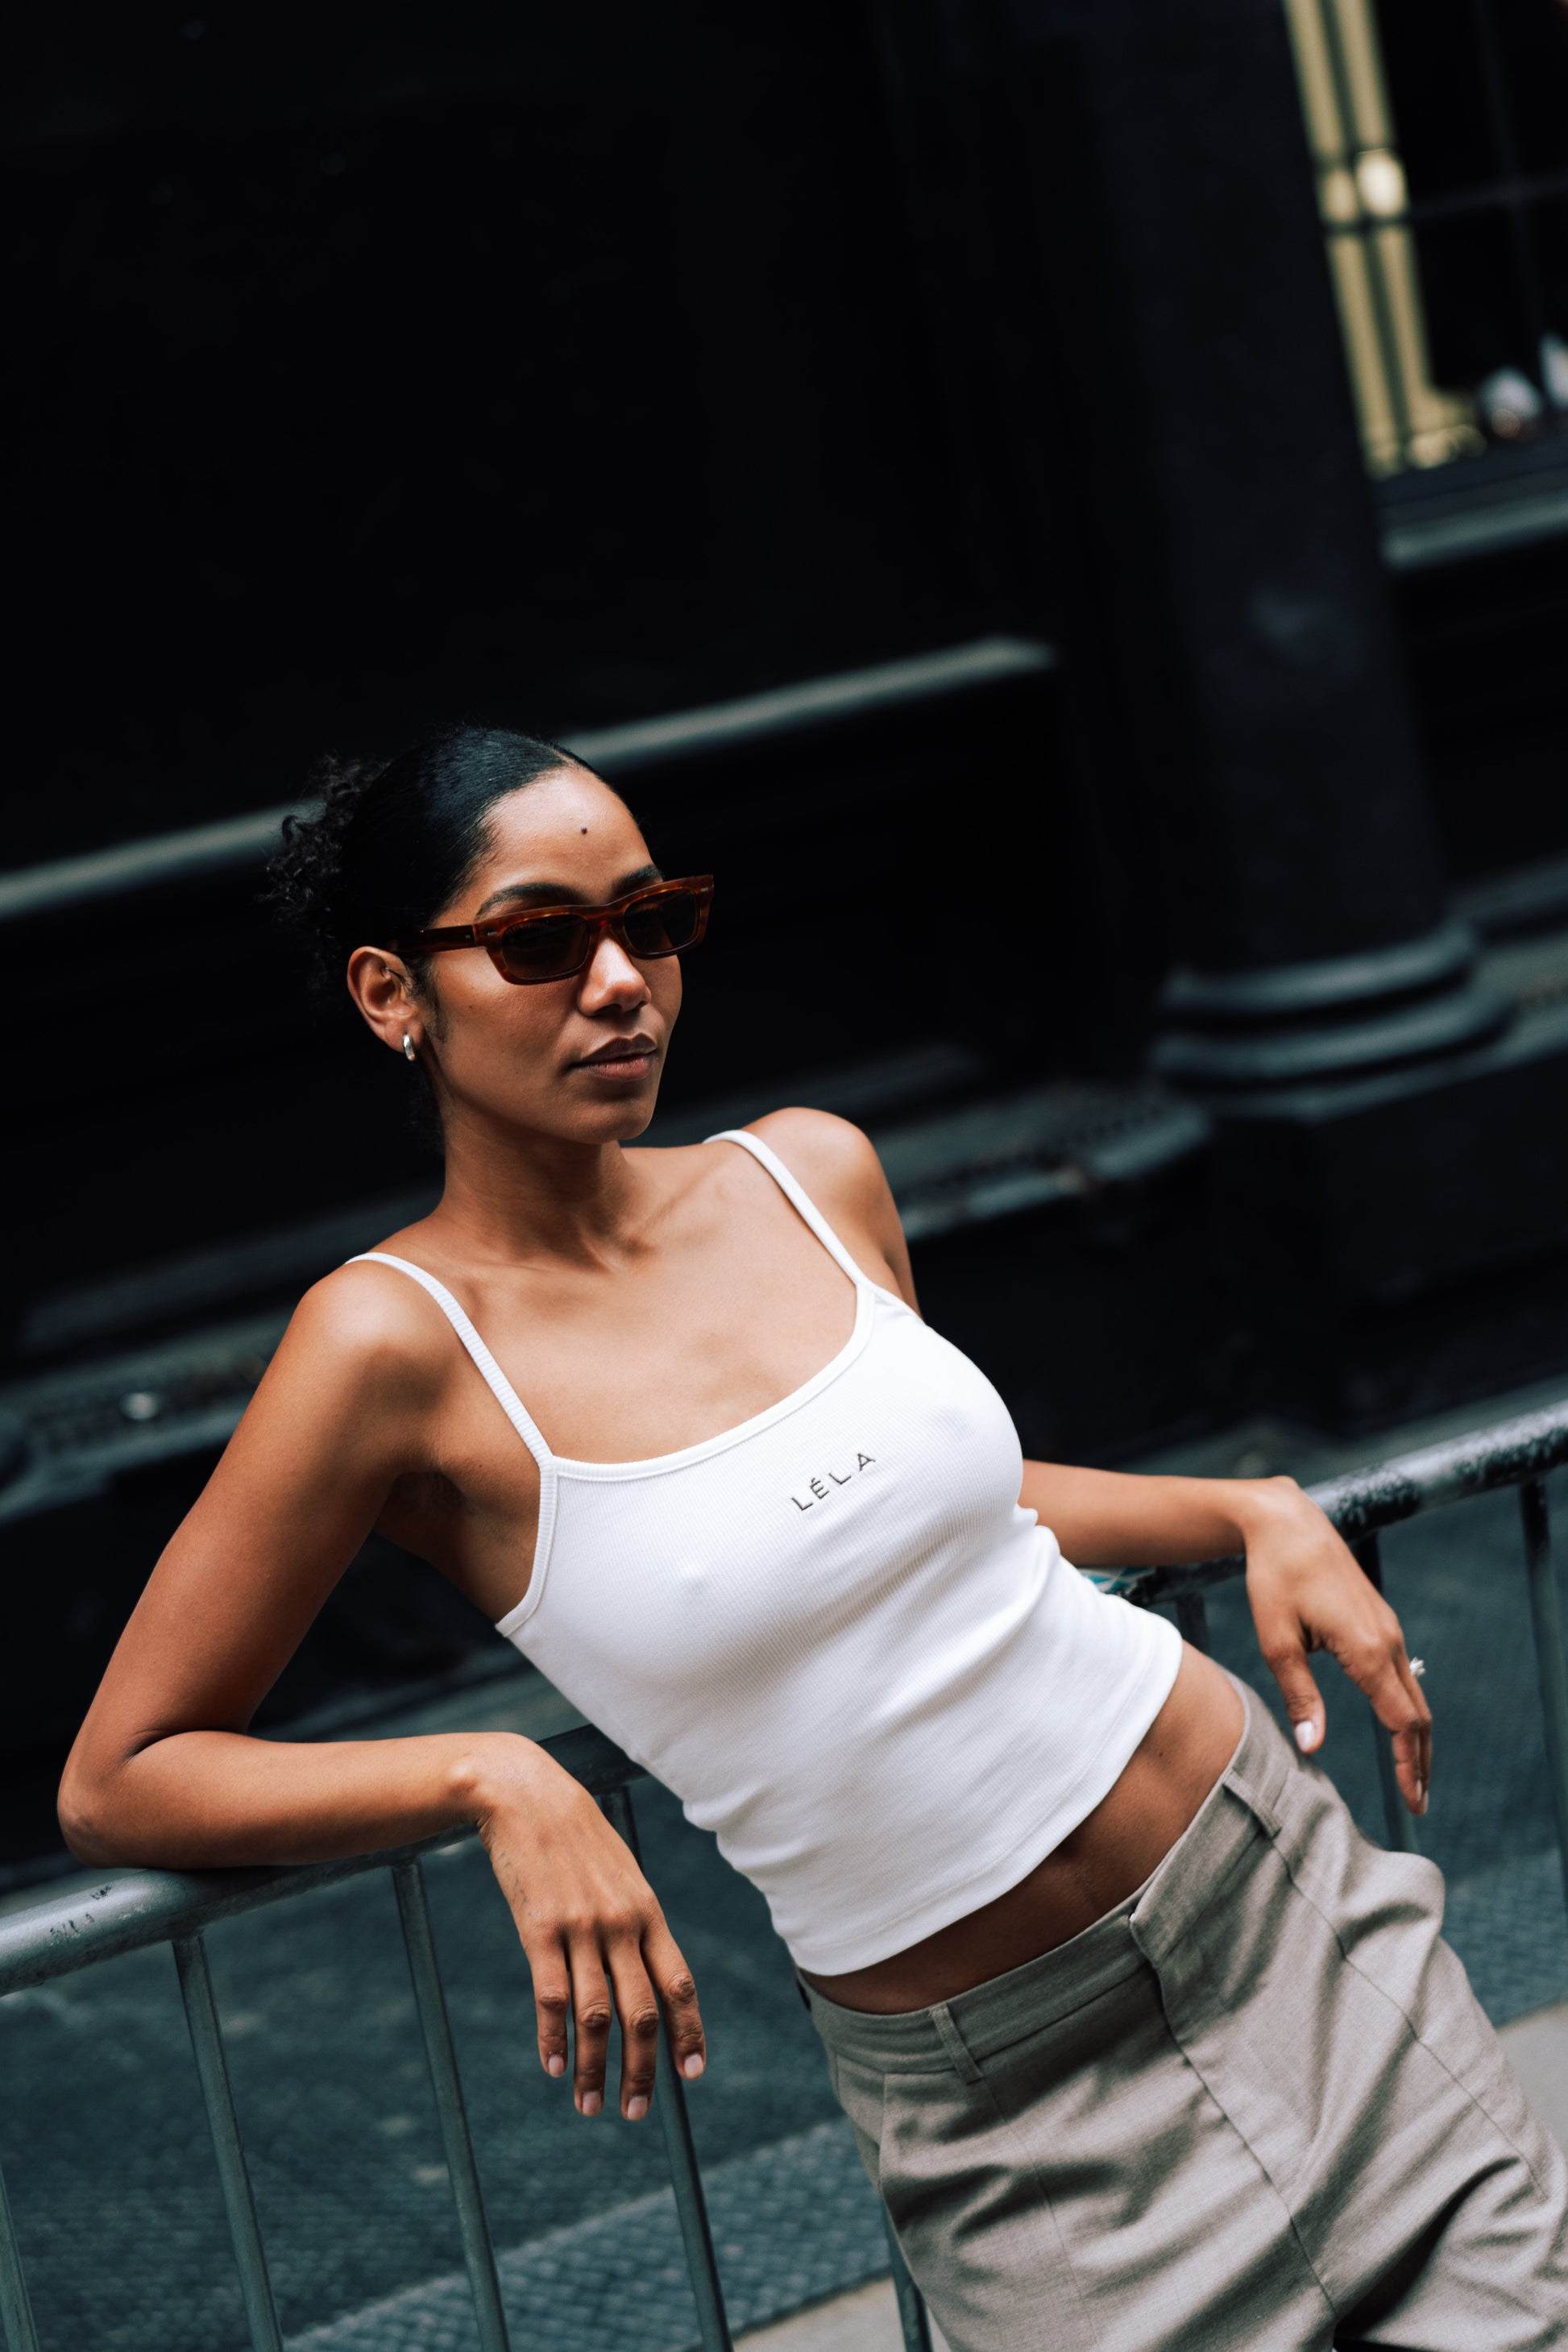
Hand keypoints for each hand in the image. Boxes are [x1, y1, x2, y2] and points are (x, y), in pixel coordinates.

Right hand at [470, 1737, 705, 2116]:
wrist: (527, 1796)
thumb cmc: (575, 1838)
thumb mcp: (620, 1875)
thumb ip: (635, 1921)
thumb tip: (646, 1971)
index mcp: (648, 1912)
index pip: (679, 1984)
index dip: (689, 2032)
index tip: (692, 2075)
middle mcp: (622, 1924)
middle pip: (642, 2012)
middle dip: (642, 2069)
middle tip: (635, 2112)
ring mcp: (581, 1927)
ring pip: (596, 2015)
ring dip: (594, 2068)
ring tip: (589, 2106)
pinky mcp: (539, 1929)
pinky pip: (552, 1996)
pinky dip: (554, 2037)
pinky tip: (553, 2066)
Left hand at [1237, 1479, 1430, 1814]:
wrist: (1288, 1523)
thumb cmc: (1275, 1578)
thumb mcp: (1277, 1640)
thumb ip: (1299, 1694)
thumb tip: (1313, 1747)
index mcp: (1365, 1649)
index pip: (1401, 1721)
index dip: (1407, 1764)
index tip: (1412, 1801)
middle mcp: (1386, 1640)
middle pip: (1417, 1714)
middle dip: (1419, 1760)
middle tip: (1417, 1803)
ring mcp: (1386, 1628)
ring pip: (1413, 1694)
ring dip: (1415, 1737)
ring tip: (1412, 1776)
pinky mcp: (1378, 1621)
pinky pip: (1401, 1674)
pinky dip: (1405, 1709)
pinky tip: (1396, 1728)